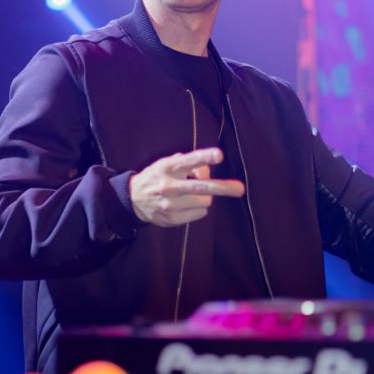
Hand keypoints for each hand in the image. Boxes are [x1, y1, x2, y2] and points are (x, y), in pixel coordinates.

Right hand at [129, 147, 244, 227]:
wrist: (133, 199)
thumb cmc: (156, 177)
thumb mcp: (166, 163)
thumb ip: (186, 163)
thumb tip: (205, 168)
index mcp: (168, 167)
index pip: (189, 161)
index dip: (205, 157)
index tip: (219, 155)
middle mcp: (169, 186)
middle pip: (201, 187)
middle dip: (223, 188)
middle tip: (239, 189)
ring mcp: (170, 204)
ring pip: (204, 201)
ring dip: (206, 197)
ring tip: (194, 194)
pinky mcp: (172, 218)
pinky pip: (199, 213)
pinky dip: (199, 208)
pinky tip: (187, 204)